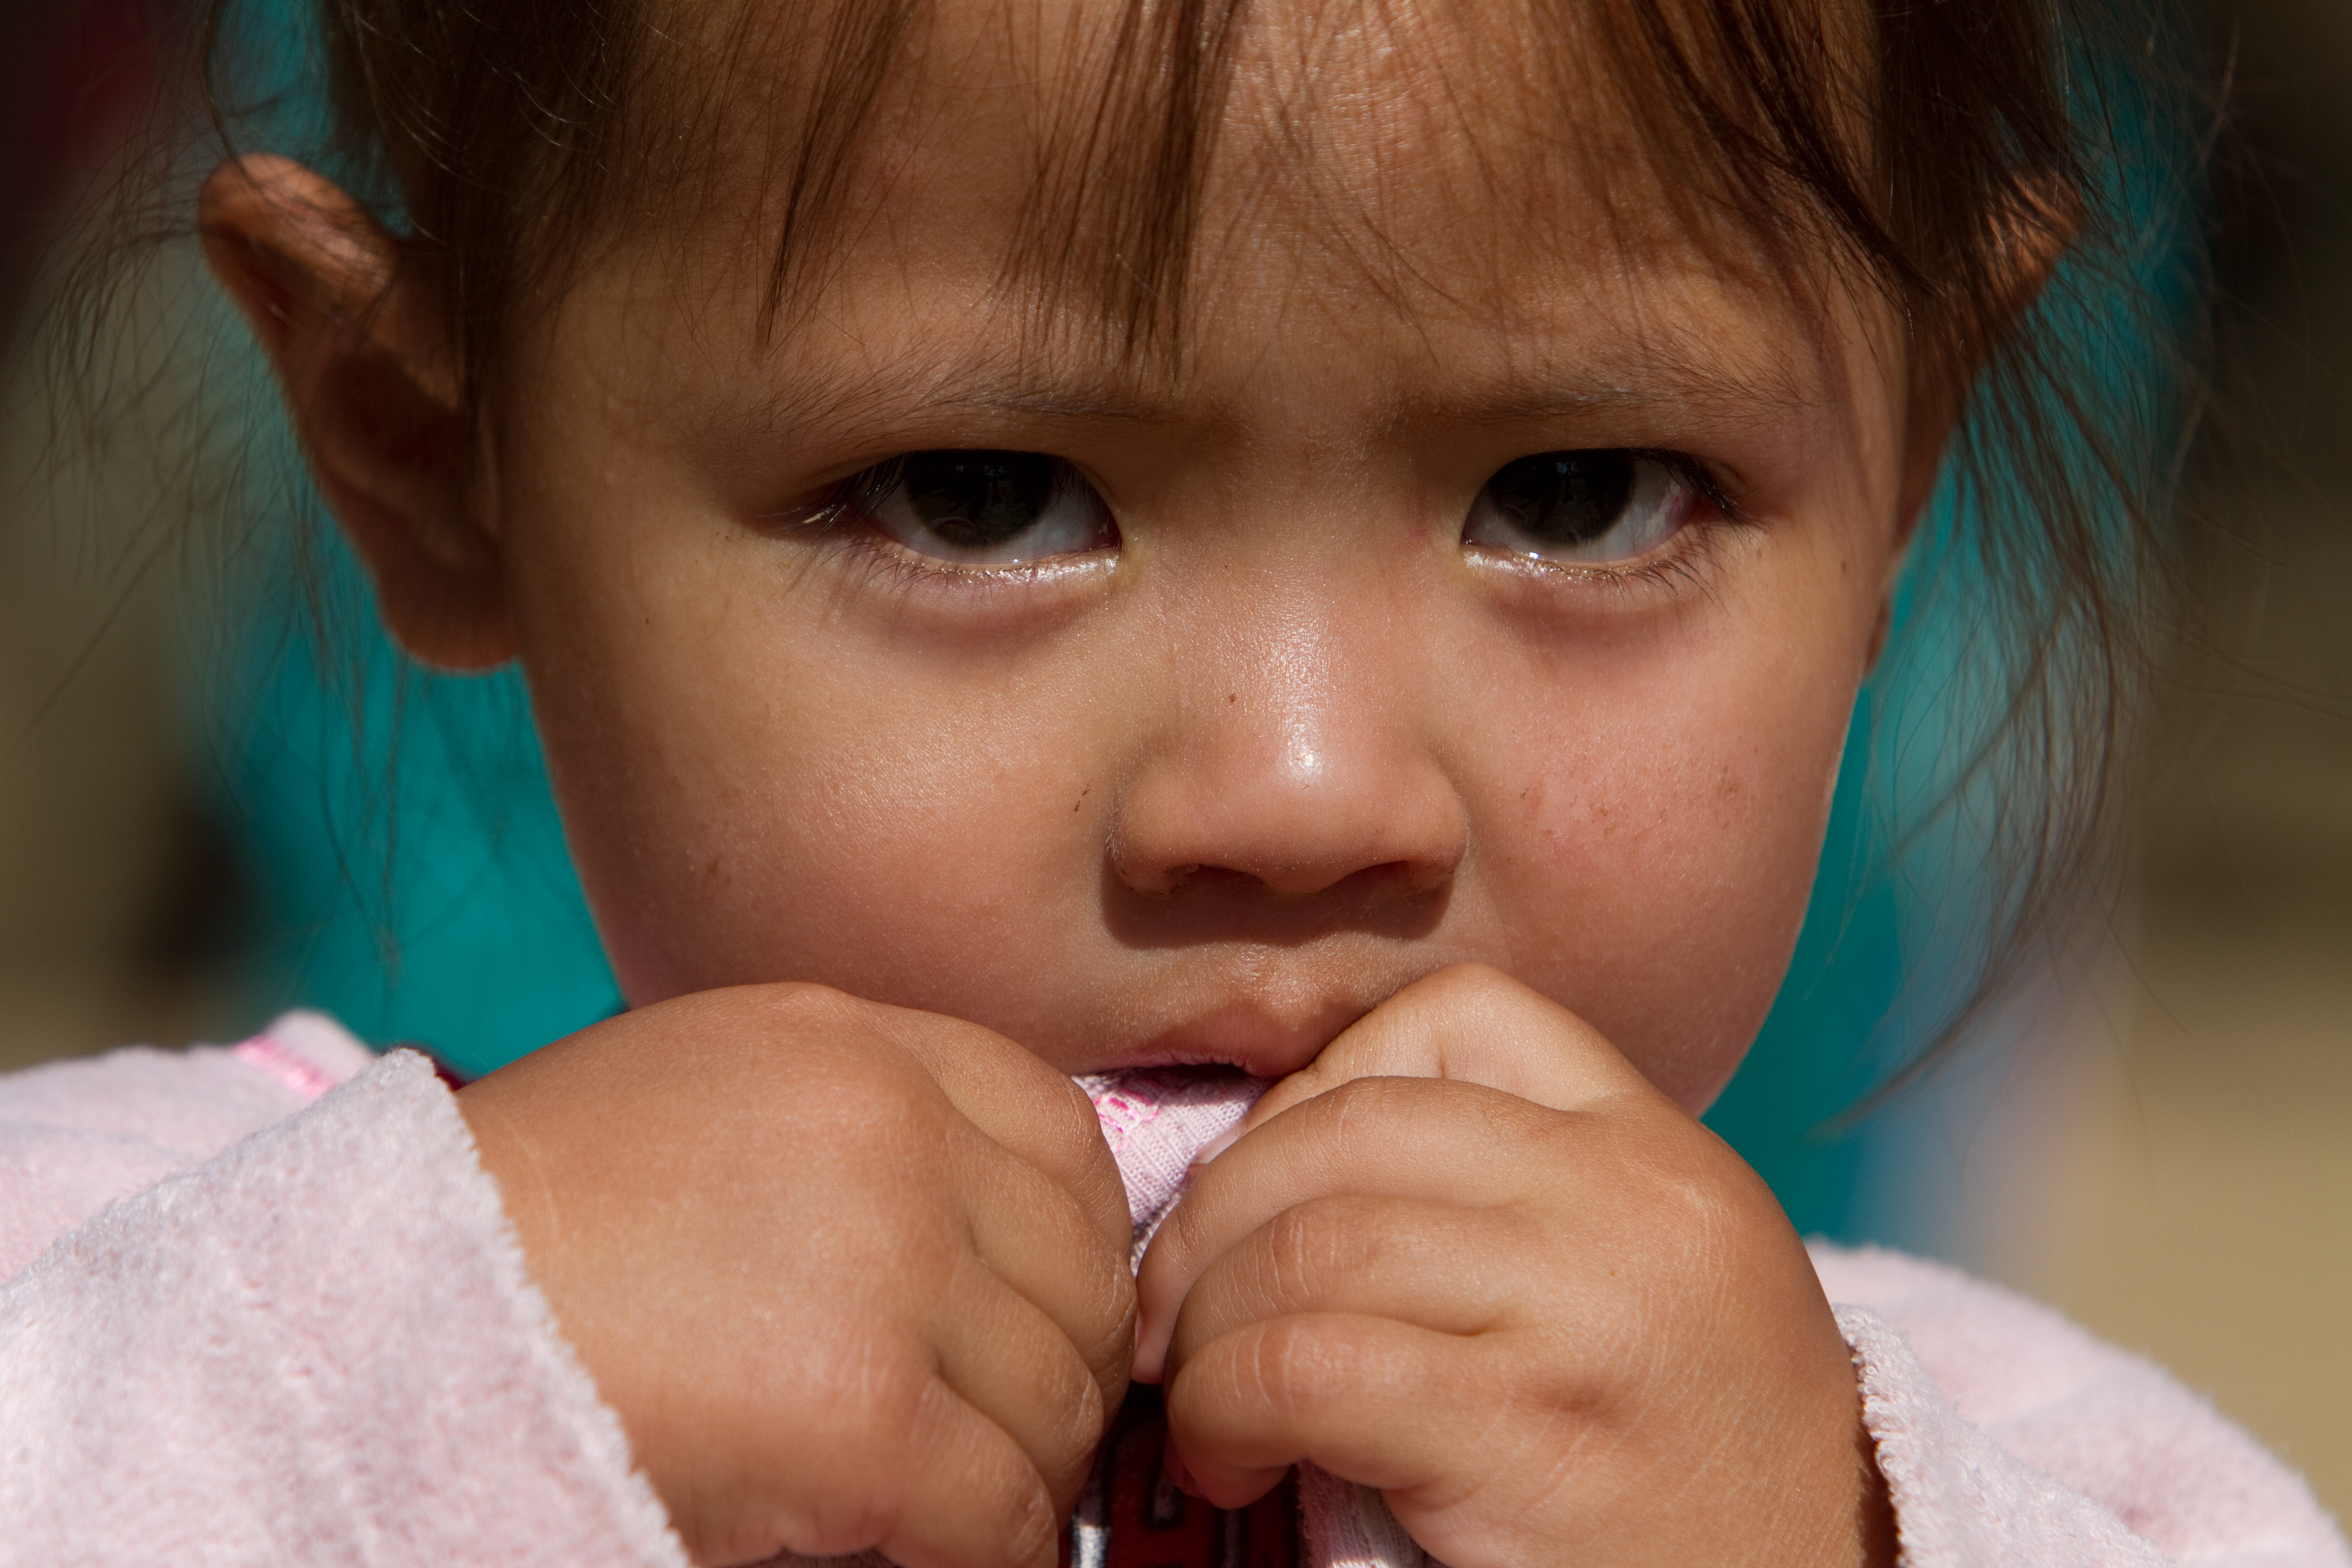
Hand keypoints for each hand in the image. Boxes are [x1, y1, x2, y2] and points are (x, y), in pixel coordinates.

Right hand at [456, 984, 1135, 1567]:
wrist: (386, 1315)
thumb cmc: (525, 1226)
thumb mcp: (706, 1100)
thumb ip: (848, 1136)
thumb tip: (980, 1245)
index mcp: (851, 1044)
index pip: (1061, 1132)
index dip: (1076, 1242)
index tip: (1046, 1316)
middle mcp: (891, 1130)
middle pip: (1079, 1274)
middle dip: (1063, 1369)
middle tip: (1012, 1434)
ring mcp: (885, 1267)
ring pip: (1056, 1402)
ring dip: (1025, 1472)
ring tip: (960, 1503)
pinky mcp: (862, 1415)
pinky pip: (1003, 1511)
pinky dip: (992, 1555)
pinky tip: (932, 1559)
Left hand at [1134, 964, 1893, 1567]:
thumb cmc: (1695, 1453)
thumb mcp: (1645, 1272)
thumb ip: (1513, 1195)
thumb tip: (1279, 1164)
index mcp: (1653, 1148)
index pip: (1461, 1015)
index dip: (1324, 1082)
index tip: (1275, 1192)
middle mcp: (1626, 1203)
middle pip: (1347, 1127)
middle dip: (1215, 1212)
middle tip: (1172, 1307)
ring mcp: (1581, 1313)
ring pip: (1306, 1245)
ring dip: (1203, 1324)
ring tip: (1194, 1394)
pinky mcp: (1527, 1434)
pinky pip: (1306, 1369)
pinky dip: (1225, 1407)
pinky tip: (1230, 1457)